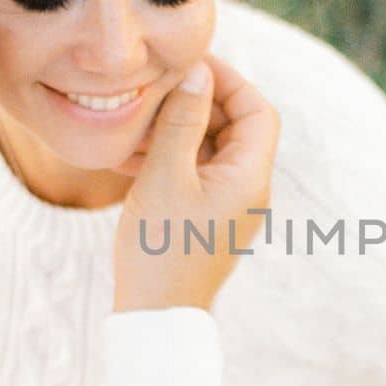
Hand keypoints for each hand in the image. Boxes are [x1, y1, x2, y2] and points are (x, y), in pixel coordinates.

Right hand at [112, 55, 278, 312]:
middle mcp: (248, 189)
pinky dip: (168, 157)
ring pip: (208, 149)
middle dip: (196, 103)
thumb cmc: (161, 250)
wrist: (156, 319)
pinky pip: (194, 173)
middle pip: (234, 126)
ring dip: (176, 130)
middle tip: (156, 89)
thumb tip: (198, 74)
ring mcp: (228, 205)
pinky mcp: (206, 218)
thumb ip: (182, 122)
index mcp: (250, 177)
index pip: (257, 110)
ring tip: (135, 121)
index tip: (190, 66)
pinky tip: (128, 155)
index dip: (228, 81)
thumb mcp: (165, 176)